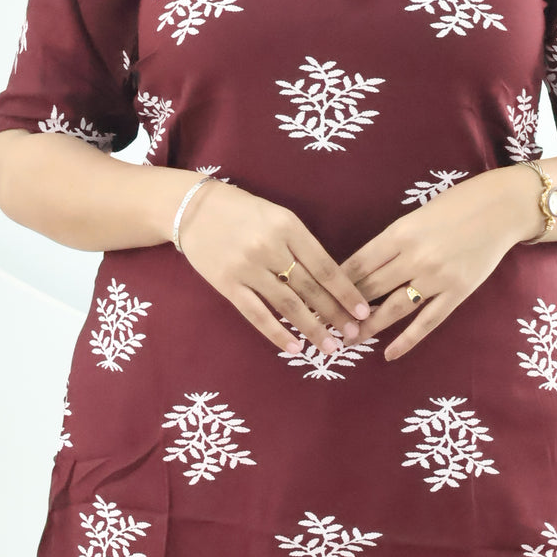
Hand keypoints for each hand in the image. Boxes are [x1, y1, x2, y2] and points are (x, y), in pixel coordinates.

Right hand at [174, 180, 371, 355]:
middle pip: (310, 288)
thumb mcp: (277, 216)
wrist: (192, 209)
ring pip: (287, 305)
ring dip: (311, 329)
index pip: (325, 266)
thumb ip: (300, 244)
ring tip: (330, 348)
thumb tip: (328, 280)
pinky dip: (277, 333)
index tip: (363, 311)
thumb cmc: (242, 211)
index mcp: (288, 227)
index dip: (346, 292)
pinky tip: (294, 348)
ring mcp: (247, 268)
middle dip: (335, 314)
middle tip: (353, 336)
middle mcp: (270, 248)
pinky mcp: (227, 285)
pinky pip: (256, 314)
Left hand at [340, 168, 534, 360]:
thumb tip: (363, 268)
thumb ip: (392, 242)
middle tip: (323, 324)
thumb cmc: (456, 205)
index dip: (334, 284)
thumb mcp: (416, 216)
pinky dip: (406, 340)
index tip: (317, 297)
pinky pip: (427, 322)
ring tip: (347, 340)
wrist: (501, 208)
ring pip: (393, 310)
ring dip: (367, 327)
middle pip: (370, 289)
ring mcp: (437, 278)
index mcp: (400, 233)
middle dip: (343, 308)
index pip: (357, 264)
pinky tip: (389, 354)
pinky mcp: (457, 293)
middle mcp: (415, 258)